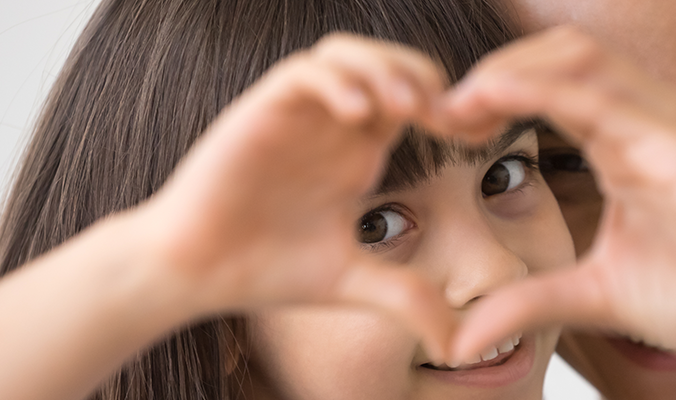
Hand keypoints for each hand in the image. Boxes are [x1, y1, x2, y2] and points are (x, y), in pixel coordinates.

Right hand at [128, 34, 454, 360]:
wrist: (195, 271)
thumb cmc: (267, 268)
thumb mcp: (353, 282)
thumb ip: (406, 298)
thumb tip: (456, 346)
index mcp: (360, 150)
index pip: (416, 100)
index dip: (453, 107)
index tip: (479, 134)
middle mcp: (332, 123)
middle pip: (391, 62)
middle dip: (425, 78)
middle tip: (446, 116)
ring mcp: (298, 113)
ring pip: (347, 53)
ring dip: (383, 68)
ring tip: (406, 106)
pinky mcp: (261, 110)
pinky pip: (304, 72)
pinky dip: (335, 81)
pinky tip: (356, 116)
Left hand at [440, 27, 675, 383]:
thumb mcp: (593, 295)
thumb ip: (529, 302)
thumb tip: (458, 339)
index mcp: (625, 140)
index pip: (551, 83)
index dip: (493, 93)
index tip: (442, 125)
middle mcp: (647, 118)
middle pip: (559, 54)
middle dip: (495, 70)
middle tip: (443, 111)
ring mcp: (671, 122)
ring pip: (581, 58)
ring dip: (512, 70)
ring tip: (461, 103)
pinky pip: (610, 98)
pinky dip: (547, 90)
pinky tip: (500, 103)